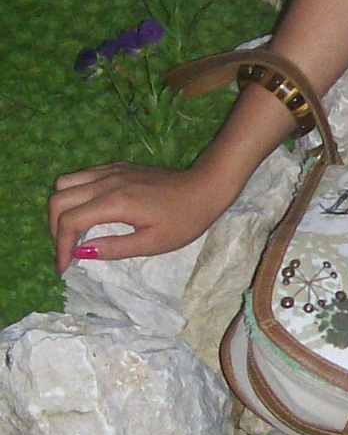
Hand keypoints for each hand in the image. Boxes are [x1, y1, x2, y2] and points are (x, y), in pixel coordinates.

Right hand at [49, 161, 235, 274]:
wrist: (206, 186)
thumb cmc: (184, 220)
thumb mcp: (152, 243)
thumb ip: (114, 248)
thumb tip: (81, 254)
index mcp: (115, 202)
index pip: (69, 222)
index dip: (60, 247)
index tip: (64, 267)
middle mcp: (106, 182)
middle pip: (58, 199)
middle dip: (54, 228)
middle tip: (66, 251)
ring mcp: (110, 170)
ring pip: (64, 183)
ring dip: (61, 208)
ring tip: (72, 232)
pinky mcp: (116, 166)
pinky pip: (81, 176)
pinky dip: (73, 194)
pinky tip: (87, 212)